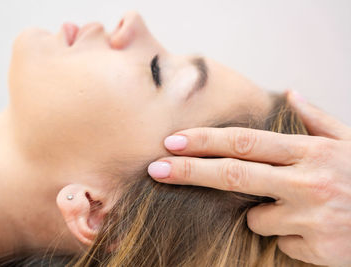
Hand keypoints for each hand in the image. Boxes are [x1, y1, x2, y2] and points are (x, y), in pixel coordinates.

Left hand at [148, 91, 350, 265]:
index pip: (245, 142)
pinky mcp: (315, 248)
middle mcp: (307, 181)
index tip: (174, 142)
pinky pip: (279, 241)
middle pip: (233, 174)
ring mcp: (311, 216)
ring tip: (298, 209)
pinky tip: (313, 230)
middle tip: (156, 168)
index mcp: (311, 151)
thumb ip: (317, 119)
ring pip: (255, 217)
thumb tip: (290, 94)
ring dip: (263, 214)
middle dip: (189, 171)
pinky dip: (286, 236)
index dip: (205, 141)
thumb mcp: (348, 144)